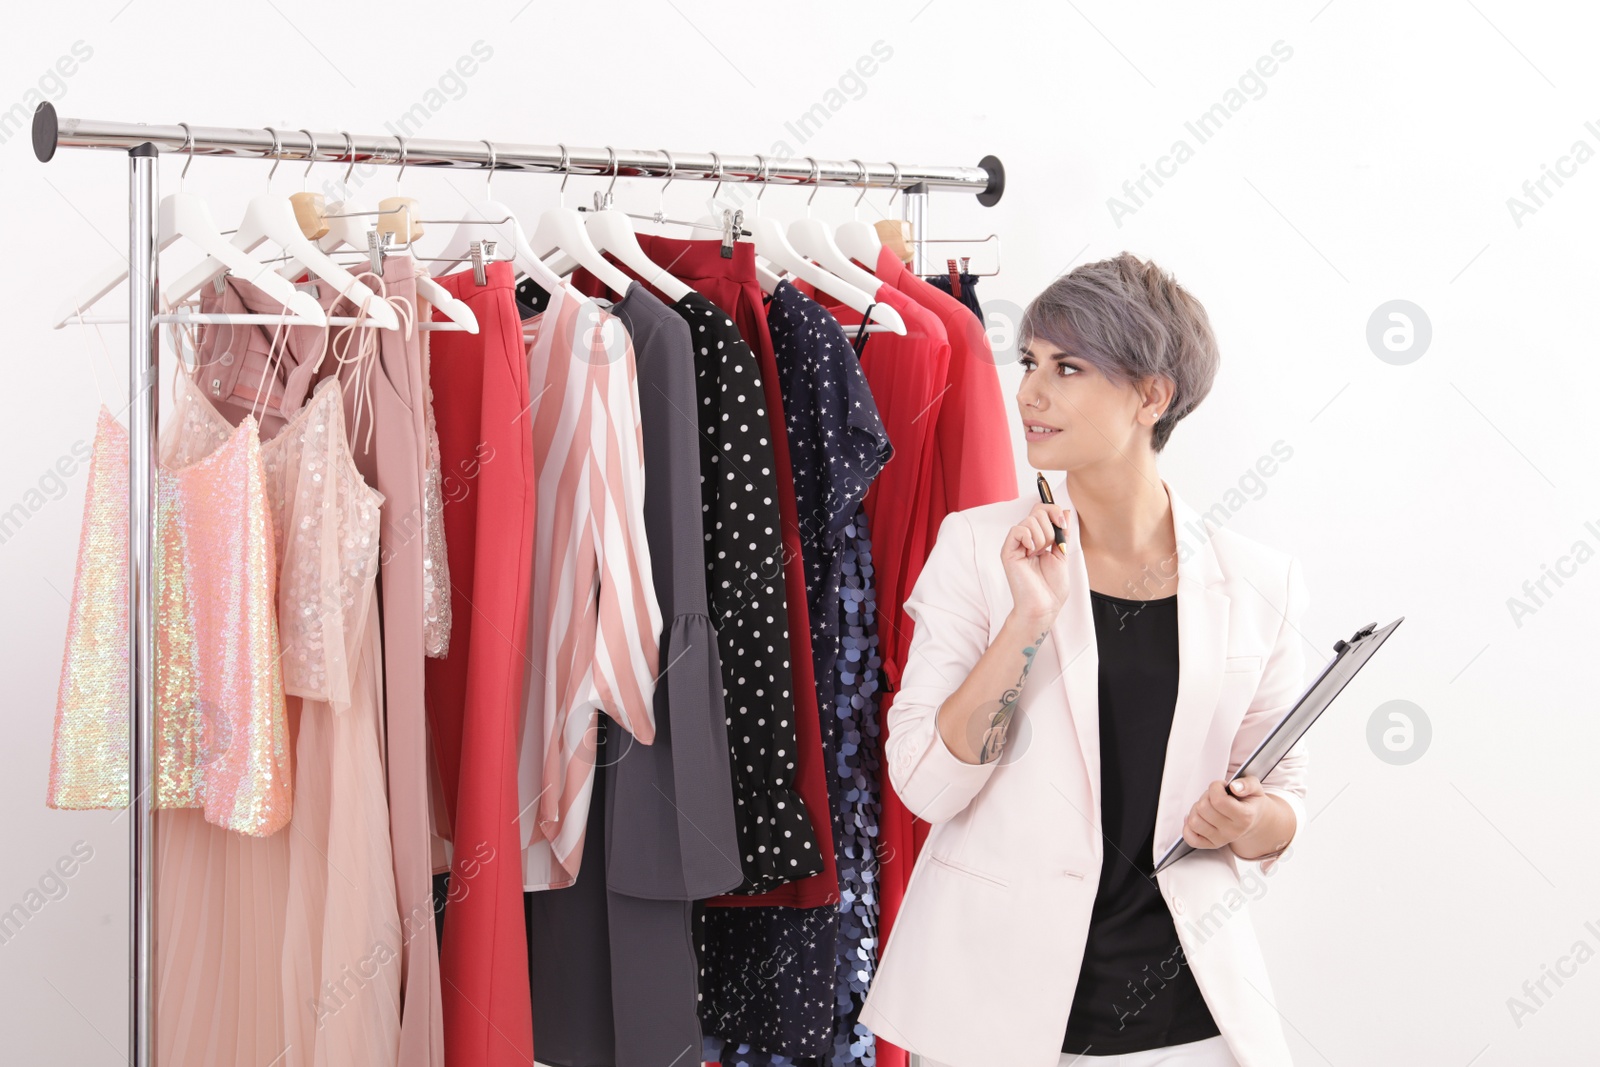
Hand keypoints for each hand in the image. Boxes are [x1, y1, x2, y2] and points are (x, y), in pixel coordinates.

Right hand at [1003, 502, 1071, 627]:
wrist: (1044, 606)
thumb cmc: (1051, 587)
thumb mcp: (1062, 554)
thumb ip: (1063, 532)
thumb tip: (1066, 511)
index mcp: (1038, 538)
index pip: (1042, 510)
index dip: (1054, 511)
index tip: (1063, 524)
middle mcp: (1026, 539)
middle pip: (1037, 511)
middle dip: (1050, 528)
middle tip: (1049, 548)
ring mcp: (1016, 544)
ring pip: (1030, 520)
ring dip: (1042, 538)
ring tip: (1039, 555)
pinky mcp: (1008, 551)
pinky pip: (1017, 530)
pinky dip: (1029, 538)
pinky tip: (1032, 552)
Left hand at [1181, 775, 1265, 850]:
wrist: (1252, 821)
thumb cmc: (1249, 802)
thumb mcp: (1255, 788)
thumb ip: (1247, 784)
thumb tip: (1234, 787)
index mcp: (1245, 817)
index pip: (1218, 800)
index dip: (1215, 787)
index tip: (1221, 785)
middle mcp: (1233, 831)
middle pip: (1203, 808)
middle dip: (1206, 796)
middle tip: (1215, 796)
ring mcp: (1221, 840)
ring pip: (1194, 822)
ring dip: (1196, 809)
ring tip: (1208, 806)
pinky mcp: (1211, 844)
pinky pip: (1190, 838)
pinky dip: (1188, 826)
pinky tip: (1199, 817)